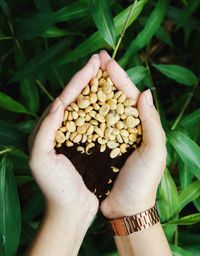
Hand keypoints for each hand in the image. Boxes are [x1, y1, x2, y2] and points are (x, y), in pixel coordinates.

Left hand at [29, 54, 99, 216]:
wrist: (70, 209)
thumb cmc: (54, 188)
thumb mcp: (41, 160)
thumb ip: (45, 131)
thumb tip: (58, 104)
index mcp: (49, 129)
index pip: (65, 98)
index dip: (78, 80)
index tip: (92, 64)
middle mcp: (62, 128)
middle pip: (76, 97)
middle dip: (88, 77)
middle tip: (101, 60)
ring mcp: (77, 134)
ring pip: (87, 106)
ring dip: (97, 88)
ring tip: (107, 72)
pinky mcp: (89, 143)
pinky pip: (97, 120)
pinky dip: (104, 107)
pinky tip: (112, 98)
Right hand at [99, 51, 166, 218]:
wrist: (126, 207)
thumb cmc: (142, 182)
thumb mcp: (154, 152)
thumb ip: (151, 123)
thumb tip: (145, 92)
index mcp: (140, 125)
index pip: (128, 94)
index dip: (118, 76)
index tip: (106, 59)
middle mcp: (124, 127)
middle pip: (113, 96)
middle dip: (104, 77)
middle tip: (94, 59)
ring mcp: (109, 135)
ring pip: (100, 107)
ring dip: (92, 90)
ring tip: (83, 73)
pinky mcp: (97, 145)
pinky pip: (89, 125)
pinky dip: (84, 112)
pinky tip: (76, 101)